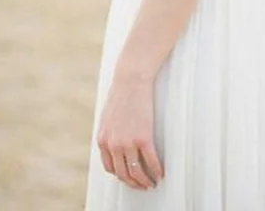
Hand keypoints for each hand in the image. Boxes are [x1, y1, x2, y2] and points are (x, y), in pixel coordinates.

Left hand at [96, 75, 163, 190]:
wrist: (131, 80)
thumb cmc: (121, 93)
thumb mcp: (107, 116)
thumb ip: (110, 132)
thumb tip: (116, 143)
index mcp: (103, 140)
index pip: (110, 167)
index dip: (121, 175)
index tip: (129, 177)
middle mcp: (113, 145)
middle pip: (123, 174)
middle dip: (133, 183)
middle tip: (143, 185)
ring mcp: (128, 142)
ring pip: (136, 172)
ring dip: (145, 181)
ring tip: (152, 182)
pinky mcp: (143, 137)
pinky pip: (151, 161)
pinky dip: (157, 170)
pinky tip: (161, 173)